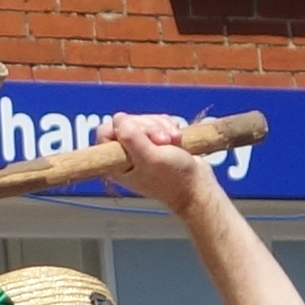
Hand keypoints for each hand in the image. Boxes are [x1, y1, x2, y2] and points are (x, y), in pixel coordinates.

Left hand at [103, 111, 225, 213]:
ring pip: (144, 121)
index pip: (107, 131)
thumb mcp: (150, 158)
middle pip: (128, 122)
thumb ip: (131, 138)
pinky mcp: (155, 142)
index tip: (142, 136)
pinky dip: (169, 127)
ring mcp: (141, 147)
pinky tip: (177, 139)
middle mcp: (125, 155)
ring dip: (162, 127)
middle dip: (150, 127)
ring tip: (173, 141)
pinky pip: (158, 122)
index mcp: (116, 163)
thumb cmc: (174, 180)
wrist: (197, 186)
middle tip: (163, 142)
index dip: (126, 128)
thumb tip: (118, 118)